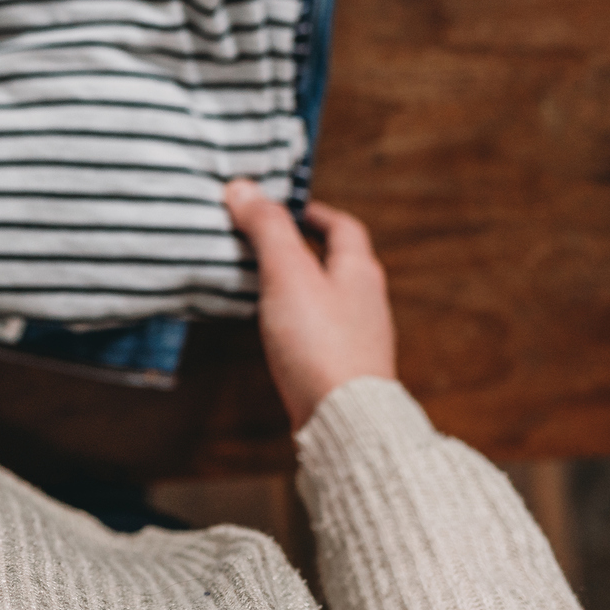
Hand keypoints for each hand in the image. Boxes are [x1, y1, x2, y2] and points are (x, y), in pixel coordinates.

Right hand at [224, 180, 395, 430]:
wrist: (343, 421)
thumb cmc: (320, 343)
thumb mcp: (288, 274)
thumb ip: (267, 229)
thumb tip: (244, 188)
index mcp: (359, 271)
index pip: (342, 226)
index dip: (313, 211)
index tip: (283, 206)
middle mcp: (365, 302)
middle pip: (337, 261)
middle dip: (303, 247)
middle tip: (264, 240)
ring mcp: (357, 338)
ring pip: (327, 298)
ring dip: (298, 285)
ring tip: (260, 280)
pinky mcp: (342, 369)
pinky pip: (319, 331)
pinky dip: (296, 320)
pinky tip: (273, 330)